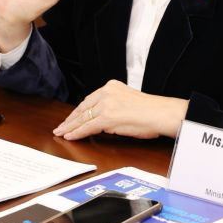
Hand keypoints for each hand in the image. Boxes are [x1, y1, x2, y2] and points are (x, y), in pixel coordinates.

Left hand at [52, 80, 188, 139]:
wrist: (160, 113)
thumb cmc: (151, 111)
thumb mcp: (127, 102)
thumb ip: (113, 107)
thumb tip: (102, 121)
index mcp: (112, 86)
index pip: (90, 100)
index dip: (79, 110)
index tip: (71, 117)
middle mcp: (106, 92)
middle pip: (83, 107)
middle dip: (71, 119)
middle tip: (61, 127)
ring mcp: (106, 103)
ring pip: (83, 117)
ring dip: (70, 126)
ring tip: (61, 133)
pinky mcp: (107, 116)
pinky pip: (87, 126)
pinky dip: (77, 132)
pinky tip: (70, 136)